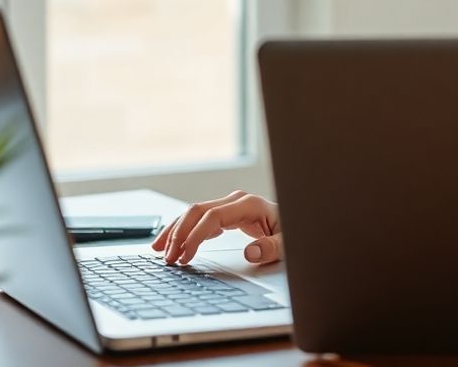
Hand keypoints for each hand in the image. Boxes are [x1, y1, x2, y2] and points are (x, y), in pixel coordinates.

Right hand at [151, 190, 283, 265]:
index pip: (212, 216)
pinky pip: (200, 220)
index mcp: (248, 204)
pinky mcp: (227, 214)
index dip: (195, 235)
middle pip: (198, 211)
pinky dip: (185, 231)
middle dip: (178, 233)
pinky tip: (173, 243)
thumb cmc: (292, 232)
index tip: (184, 256)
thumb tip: (251, 252)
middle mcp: (236, 201)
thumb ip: (272, 248)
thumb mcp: (288, 244)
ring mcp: (230, 205)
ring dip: (176, 231)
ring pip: (194, 213)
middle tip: (166, 257)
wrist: (298, 223)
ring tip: (159, 250)